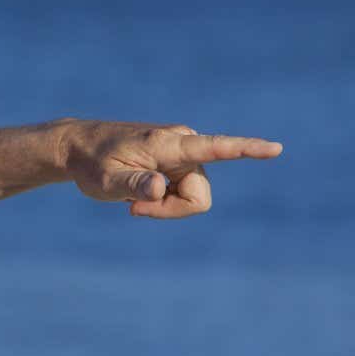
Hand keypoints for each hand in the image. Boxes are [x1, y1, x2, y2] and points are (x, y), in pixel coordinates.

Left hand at [60, 120, 282, 218]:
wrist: (79, 148)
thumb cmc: (90, 164)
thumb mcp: (104, 181)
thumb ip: (133, 185)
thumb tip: (159, 188)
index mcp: (168, 144)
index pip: (214, 147)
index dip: (246, 149)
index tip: (275, 148)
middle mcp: (183, 145)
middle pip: (199, 197)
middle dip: (171, 211)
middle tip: (133, 210)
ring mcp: (183, 154)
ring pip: (192, 198)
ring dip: (165, 207)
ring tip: (133, 199)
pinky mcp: (180, 162)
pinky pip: (184, 193)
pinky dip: (163, 201)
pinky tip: (140, 193)